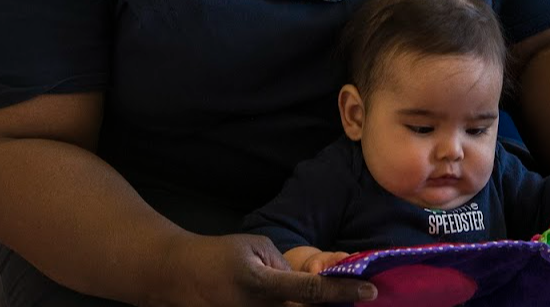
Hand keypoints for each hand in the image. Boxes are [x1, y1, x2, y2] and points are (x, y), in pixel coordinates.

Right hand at [166, 233, 375, 305]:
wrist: (178, 277)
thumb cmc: (219, 256)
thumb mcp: (256, 248)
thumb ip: (287, 267)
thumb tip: (309, 284)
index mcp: (263, 285)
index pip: (313, 292)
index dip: (345, 292)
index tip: (371, 290)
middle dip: (333, 306)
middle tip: (355, 296)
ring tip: (331, 299)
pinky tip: (301, 302)